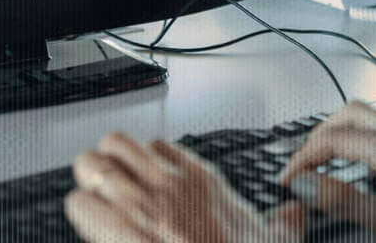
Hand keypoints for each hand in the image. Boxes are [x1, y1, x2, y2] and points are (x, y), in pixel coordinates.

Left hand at [65, 132, 302, 242]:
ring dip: (88, 179)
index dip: (146, 160)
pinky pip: (84, 204)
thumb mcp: (279, 239)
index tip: (144, 176)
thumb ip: (284, 221)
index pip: (158, 145)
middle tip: (107, 178)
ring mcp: (143, 207)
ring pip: (94, 165)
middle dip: (107, 159)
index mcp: (201, 182)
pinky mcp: (122, 233)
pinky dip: (80, 208)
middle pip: (116, 143)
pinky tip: (83, 214)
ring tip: (90, 192)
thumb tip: (294, 213)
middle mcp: (168, 186)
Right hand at [281, 101, 375, 241]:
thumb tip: (306, 183)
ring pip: (373, 116)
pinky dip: (366, 138)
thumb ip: (346, 201)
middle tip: (302, 164)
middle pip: (352, 114)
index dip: (305, 156)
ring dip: (343, 131)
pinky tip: (367, 167)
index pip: (336, 138)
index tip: (289, 179)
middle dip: (320, 134)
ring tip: (327, 159)